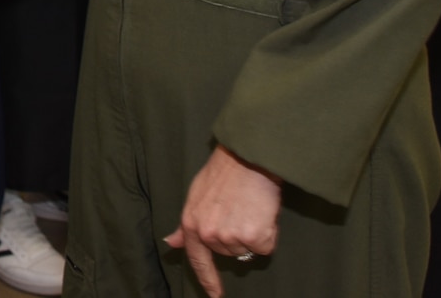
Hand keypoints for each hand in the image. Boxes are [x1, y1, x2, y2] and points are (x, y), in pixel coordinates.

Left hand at [162, 145, 280, 297]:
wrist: (248, 157)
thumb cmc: (225, 172)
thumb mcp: (196, 195)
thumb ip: (186, 224)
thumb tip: (172, 243)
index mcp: (191, 223)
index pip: (197, 260)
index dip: (207, 279)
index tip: (215, 295)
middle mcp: (208, 234)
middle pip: (228, 252)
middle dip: (236, 235)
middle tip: (240, 209)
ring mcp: (230, 237)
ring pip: (247, 249)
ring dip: (253, 233)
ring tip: (251, 207)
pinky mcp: (253, 237)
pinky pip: (265, 246)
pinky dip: (268, 233)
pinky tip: (263, 212)